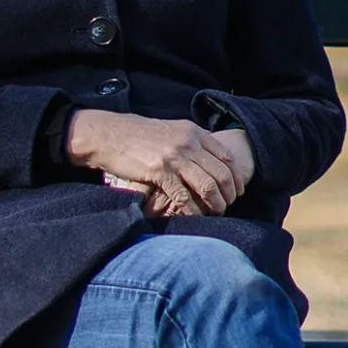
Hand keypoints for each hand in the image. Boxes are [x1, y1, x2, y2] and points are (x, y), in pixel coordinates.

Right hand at [140, 126, 254, 215]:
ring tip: (216, 213)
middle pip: (221, 173)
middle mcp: (188, 142)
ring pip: (207, 186)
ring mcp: (174, 157)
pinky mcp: (159, 171)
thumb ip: (191, 141)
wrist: (109, 134)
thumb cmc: (138, 135)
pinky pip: (184, 196)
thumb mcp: (171, 130)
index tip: (237, 190)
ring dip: (216, 204)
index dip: (236, 177)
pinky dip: (193, 210)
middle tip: (228, 206)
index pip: (226, 156)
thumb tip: (209, 157)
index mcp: (193, 132)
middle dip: (229, 194)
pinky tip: (195, 216)